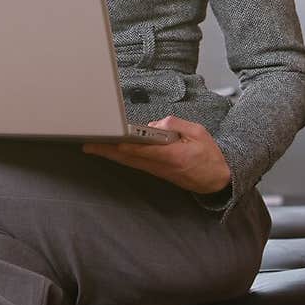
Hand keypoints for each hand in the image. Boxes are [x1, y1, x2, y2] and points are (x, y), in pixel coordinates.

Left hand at [81, 116, 232, 195]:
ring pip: (129, 162)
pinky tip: (108, 153)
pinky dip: (119, 158)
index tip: (112, 140)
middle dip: (108, 150)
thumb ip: (176, 125)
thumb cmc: (209, 155)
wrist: (216, 180)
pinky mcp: (156, 172)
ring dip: (110, 155)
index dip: (127, 145)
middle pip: (130, 157)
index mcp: (174, 155)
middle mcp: (162, 165)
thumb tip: (155, 124)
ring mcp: (157, 171)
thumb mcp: (199, 133)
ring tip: (92, 146)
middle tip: (88, 145)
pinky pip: (134, 164)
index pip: (145, 150)